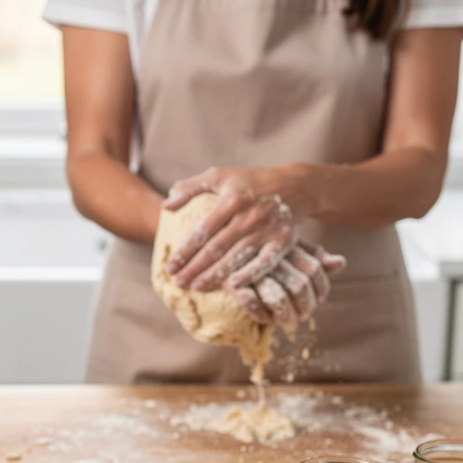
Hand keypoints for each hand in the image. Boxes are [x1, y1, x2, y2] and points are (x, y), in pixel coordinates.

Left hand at [162, 166, 313, 291]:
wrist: (297, 185)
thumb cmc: (251, 182)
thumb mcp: (220, 176)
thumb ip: (191, 188)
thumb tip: (165, 206)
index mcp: (232, 198)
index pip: (203, 230)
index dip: (184, 250)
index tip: (170, 265)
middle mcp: (250, 215)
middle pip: (216, 248)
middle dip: (194, 267)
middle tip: (178, 282)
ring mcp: (268, 229)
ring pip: (236, 258)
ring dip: (215, 275)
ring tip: (196, 287)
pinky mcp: (283, 241)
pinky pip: (264, 264)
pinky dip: (248, 276)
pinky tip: (232, 287)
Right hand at [227, 242, 346, 326]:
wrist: (214, 244)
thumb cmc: (255, 244)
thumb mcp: (285, 245)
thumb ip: (311, 254)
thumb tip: (341, 262)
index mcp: (285, 242)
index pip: (314, 267)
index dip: (322, 286)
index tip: (320, 299)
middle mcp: (270, 254)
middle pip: (299, 285)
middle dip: (305, 305)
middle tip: (304, 314)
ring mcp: (250, 267)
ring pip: (278, 298)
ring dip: (285, 314)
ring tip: (285, 320)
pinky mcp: (231, 281)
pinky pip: (252, 304)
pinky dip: (261, 315)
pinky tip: (264, 318)